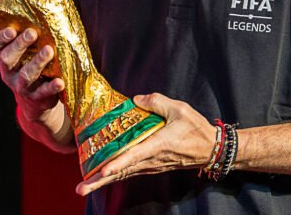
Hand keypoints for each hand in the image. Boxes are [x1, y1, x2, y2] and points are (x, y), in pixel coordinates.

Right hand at [0, 27, 69, 145]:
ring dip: (37, 62)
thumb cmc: (30, 63)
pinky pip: (42, 93)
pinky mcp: (36, 98)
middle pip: (7, 59)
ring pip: (25, 75)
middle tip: (32, 33)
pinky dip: (51, 87)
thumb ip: (25, 32)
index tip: (11, 30)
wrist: (35, 101)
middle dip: (20, 45)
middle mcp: (8, 71)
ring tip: (49, 50)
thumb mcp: (23, 51)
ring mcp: (20, 86)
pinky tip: (59, 81)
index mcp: (2, 57)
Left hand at [76, 93, 217, 195]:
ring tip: (84, 185)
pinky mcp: (152, 166)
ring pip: (124, 174)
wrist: (211, 148)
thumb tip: (135, 100)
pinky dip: (115, 173)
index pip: (133, 156)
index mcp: (157, 145)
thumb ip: (156, 101)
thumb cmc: (196, 128)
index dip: (117, 164)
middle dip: (99, 181)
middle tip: (80, 189)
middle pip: (121, 172)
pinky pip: (130, 171)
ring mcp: (151, 166)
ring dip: (103, 181)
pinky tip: (103, 174)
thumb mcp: (179, 108)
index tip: (102, 172)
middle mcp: (151, 160)